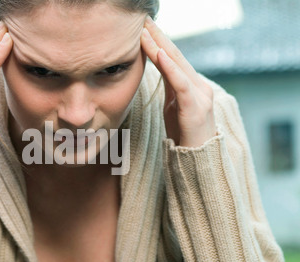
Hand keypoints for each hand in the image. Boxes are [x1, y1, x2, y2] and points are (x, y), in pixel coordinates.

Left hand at [140, 16, 216, 147]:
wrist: (197, 159)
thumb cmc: (183, 133)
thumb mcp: (172, 105)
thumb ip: (169, 87)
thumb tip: (159, 71)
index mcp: (191, 85)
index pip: (173, 57)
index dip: (159, 41)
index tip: (143, 27)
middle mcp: (199, 85)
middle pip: (176, 55)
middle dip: (158, 36)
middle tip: (143, 20)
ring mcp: (200, 95)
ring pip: (178, 65)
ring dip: (159, 47)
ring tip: (144, 32)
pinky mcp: (196, 108)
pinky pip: (182, 84)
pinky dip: (171, 68)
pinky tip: (160, 54)